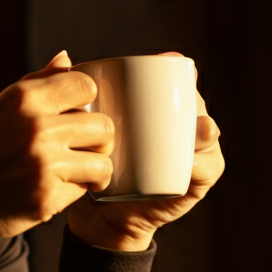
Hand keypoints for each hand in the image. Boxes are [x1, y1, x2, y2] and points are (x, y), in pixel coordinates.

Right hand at [0, 51, 113, 251]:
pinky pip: (81, 192)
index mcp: (23, 99)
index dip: (86, 101)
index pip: (86, 86)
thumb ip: (35, 84)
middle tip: (82, 149)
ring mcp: (44, 166)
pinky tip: (49, 190)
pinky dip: (71, 193)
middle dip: (97, 139)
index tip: (77, 114)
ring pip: (102, 164)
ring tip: (75, 173)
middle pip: (103, 127)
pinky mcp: (46, 199)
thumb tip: (67, 57)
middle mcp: (37, 128)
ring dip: (92, 170)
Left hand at [67, 55, 223, 251]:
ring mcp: (191, 155)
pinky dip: (204, 163)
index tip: (164, 61)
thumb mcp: (82, 128)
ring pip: (205, 134)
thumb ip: (73, 95)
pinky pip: (207, 169)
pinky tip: (196, 159)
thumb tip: (64, 55)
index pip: (174, 81)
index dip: (175, 68)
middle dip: (190, 96)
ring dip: (204, 127)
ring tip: (197, 127)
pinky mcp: (193, 183)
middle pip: (192, 103)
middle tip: (178, 95)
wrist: (97, 216)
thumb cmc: (88, 164)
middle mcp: (180, 128)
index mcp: (158, 109)